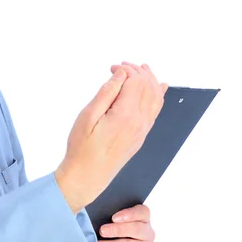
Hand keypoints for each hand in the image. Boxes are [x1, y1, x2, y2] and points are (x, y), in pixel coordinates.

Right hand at [55, 61, 167, 211]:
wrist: (87, 175)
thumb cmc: (82, 148)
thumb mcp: (88, 116)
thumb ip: (107, 93)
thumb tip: (120, 74)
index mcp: (125, 115)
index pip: (135, 81)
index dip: (125, 69)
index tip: (111, 67)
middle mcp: (139, 122)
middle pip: (148, 87)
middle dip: (138, 71)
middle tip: (122, 66)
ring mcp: (142, 130)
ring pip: (156, 98)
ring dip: (150, 80)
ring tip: (143, 69)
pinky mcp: (141, 136)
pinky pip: (155, 111)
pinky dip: (158, 96)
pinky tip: (159, 88)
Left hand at [84, 204, 154, 241]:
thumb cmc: (107, 239)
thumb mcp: (108, 225)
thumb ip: (107, 218)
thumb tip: (95, 212)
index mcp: (142, 219)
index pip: (143, 212)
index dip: (130, 213)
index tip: (113, 217)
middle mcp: (148, 234)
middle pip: (137, 229)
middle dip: (116, 230)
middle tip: (101, 231)